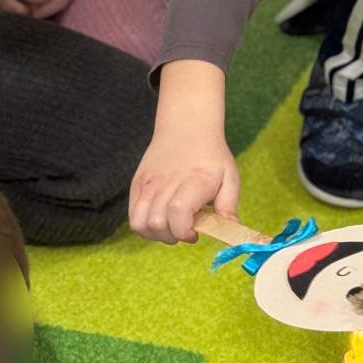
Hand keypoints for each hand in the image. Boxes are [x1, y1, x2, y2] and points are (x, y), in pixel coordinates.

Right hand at [130, 127, 240, 244]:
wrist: (187, 126)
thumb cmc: (211, 156)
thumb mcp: (229, 178)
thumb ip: (228, 207)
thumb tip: (230, 232)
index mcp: (194, 181)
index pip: (178, 213)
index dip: (185, 231)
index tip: (195, 232)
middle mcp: (167, 182)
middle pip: (157, 223)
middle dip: (172, 236)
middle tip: (185, 228)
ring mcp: (149, 183)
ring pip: (140, 223)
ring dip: (156, 234)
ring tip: (171, 226)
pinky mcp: (137, 184)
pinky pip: (132, 216)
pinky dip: (144, 226)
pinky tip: (160, 219)